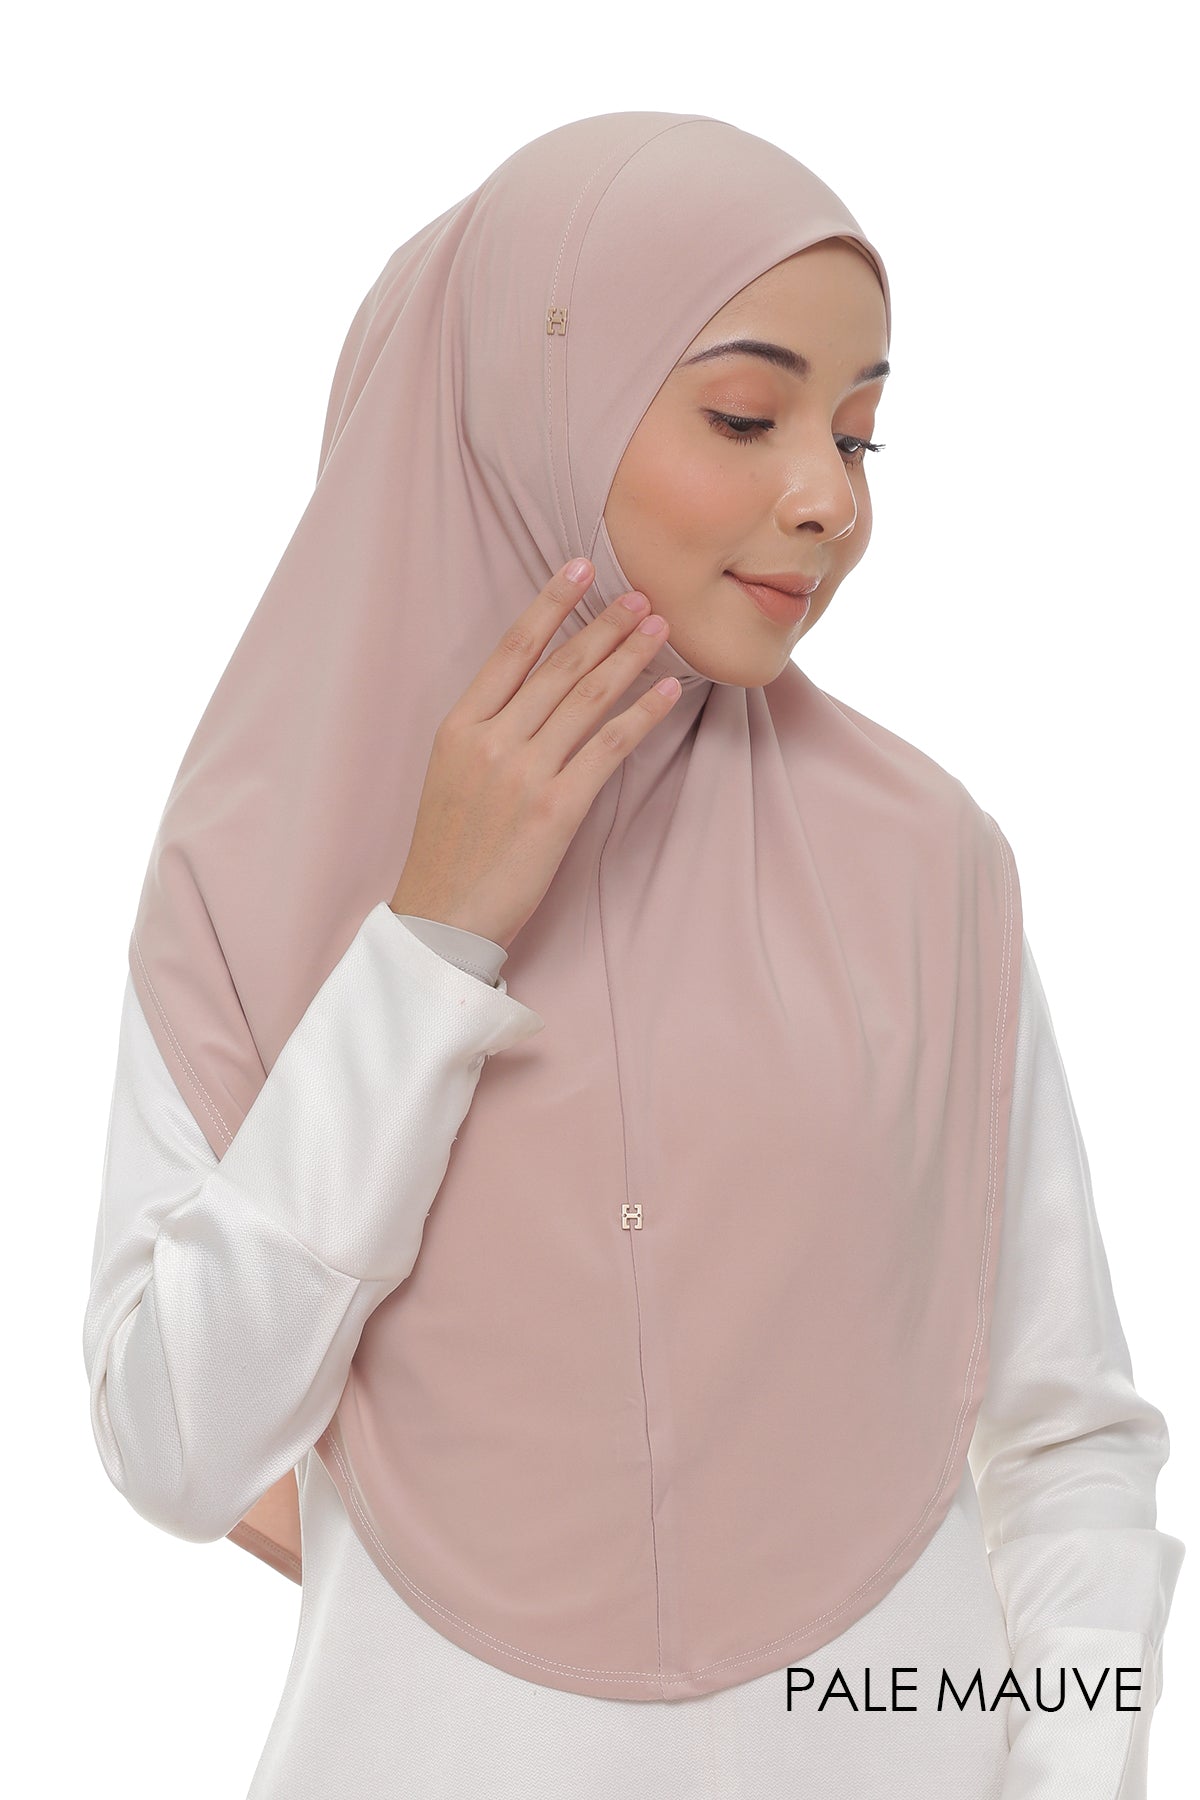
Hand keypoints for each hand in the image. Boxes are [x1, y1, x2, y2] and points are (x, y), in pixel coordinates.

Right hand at [390, 558, 679, 950]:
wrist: (442, 917)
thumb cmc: (448, 851)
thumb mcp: (450, 775)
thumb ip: (486, 731)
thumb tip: (533, 693)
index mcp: (458, 727)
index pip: (512, 650)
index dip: (551, 604)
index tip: (581, 566)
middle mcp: (491, 741)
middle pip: (559, 668)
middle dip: (606, 625)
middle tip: (642, 595)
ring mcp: (524, 774)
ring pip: (588, 699)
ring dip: (630, 658)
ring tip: (660, 629)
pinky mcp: (556, 810)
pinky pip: (608, 749)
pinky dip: (642, 716)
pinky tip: (668, 693)